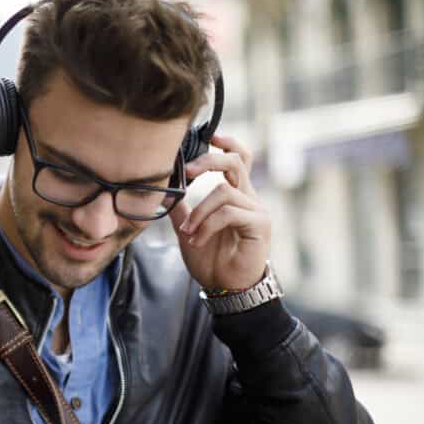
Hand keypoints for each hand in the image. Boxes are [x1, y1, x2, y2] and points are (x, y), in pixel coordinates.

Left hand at [170, 134, 270, 291]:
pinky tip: (198, 240)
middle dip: (209, 161)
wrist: (226, 288)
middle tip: (187, 172)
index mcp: (235, 196)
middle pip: (237, 162)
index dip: (227, 144)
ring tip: (189, 233)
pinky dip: (207, 225)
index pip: (239, 159)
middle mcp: (249, 199)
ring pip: (224, 192)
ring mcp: (257, 211)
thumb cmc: (212, 261)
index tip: (210, 135)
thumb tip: (164, 192)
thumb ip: (181, 211)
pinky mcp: (260, 225)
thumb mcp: (189, 231)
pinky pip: (229, 212)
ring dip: (199, 212)